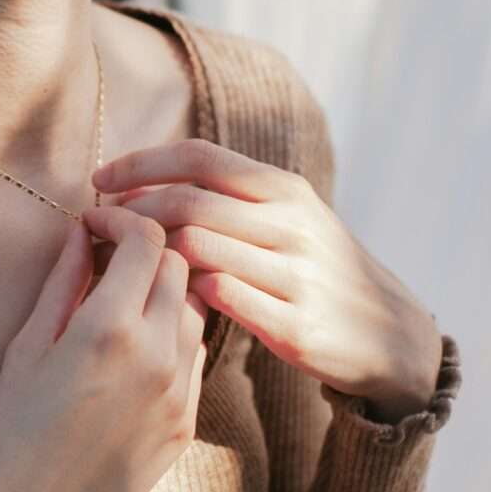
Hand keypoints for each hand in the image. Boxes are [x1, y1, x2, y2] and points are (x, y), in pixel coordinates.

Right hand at [0, 206, 207, 491]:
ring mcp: (180, 391)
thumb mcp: (27, 346)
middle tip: (109, 253)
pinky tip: (135, 346)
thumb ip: (63, 282)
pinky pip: (196, 354)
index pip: (146, 240)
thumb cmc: (13, 429)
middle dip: (146, 248)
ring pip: (194, 308)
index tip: (95, 221)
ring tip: (122, 300)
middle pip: (178, 266)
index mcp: (109, 329)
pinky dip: (172, 333)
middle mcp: (157, 354)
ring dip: (164, 290)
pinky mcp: (187, 421)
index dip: (121, 218)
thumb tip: (81, 231)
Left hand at [91, 138, 442, 422]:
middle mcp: (293, 224)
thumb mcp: (291, 217)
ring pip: (197, 249)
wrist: (392, 335)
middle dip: (131, 211)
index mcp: (285, 189)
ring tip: (119, 262)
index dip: (141, 163)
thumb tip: (150, 181)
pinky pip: (219, 299)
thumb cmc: (319, 269)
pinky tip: (159, 299)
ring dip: (149, 255)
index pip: (199, 156)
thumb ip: (233, 198)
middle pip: (189, 201)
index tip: (99, 179)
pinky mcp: (296, 326)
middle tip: (98, 225)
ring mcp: (297, 275)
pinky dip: (181, 294)